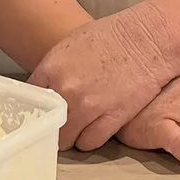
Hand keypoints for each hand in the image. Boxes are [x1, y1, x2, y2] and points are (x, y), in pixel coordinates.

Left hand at [30, 3, 179, 151]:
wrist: (149, 38)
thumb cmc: (114, 36)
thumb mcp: (73, 44)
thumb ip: (55, 70)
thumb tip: (46, 91)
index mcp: (53, 67)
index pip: (30, 101)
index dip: (36, 109)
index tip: (41, 114)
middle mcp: (67, 89)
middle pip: (47, 125)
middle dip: (53, 125)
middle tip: (62, 122)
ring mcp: (89, 107)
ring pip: (66, 140)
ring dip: (72, 135)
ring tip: (81, 125)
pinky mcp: (111, 119)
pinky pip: (89, 143)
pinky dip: (90, 139)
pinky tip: (96, 127)